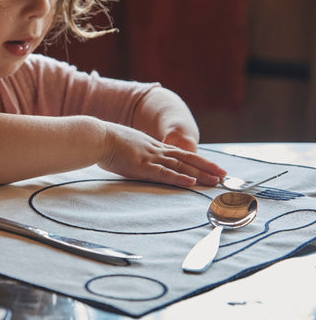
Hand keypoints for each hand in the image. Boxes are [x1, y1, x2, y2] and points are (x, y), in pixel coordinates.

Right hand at [99, 123, 225, 186]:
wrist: (96, 136)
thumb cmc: (104, 142)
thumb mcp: (123, 146)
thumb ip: (132, 152)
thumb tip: (131, 158)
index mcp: (151, 146)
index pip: (179, 154)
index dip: (196, 160)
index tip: (209, 166)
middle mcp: (155, 150)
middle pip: (186, 158)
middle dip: (206, 167)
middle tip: (223, 174)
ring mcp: (150, 157)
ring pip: (180, 166)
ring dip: (199, 174)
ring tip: (215, 181)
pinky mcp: (142, 166)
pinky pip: (164, 173)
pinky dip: (178, 178)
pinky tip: (191, 182)